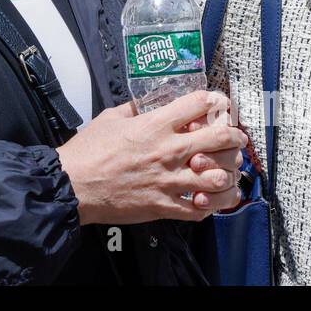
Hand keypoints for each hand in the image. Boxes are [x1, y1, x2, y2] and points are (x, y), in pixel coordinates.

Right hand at [55, 90, 247, 224]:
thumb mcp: (110, 118)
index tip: (218, 104)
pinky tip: (210, 199)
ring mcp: (168, 181)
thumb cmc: (87, 152)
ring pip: (218, 178)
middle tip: (237, 138)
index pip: (198, 104)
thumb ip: (133, 109)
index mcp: (154, 125)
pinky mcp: (163, 206)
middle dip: (234, 137)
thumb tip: (145, 103)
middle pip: (219, 139)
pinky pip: (199, 210)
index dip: (214, 101)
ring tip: (229, 171)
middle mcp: (167, 151)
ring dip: (228, 174)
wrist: (73, 186)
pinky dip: (210, 205)